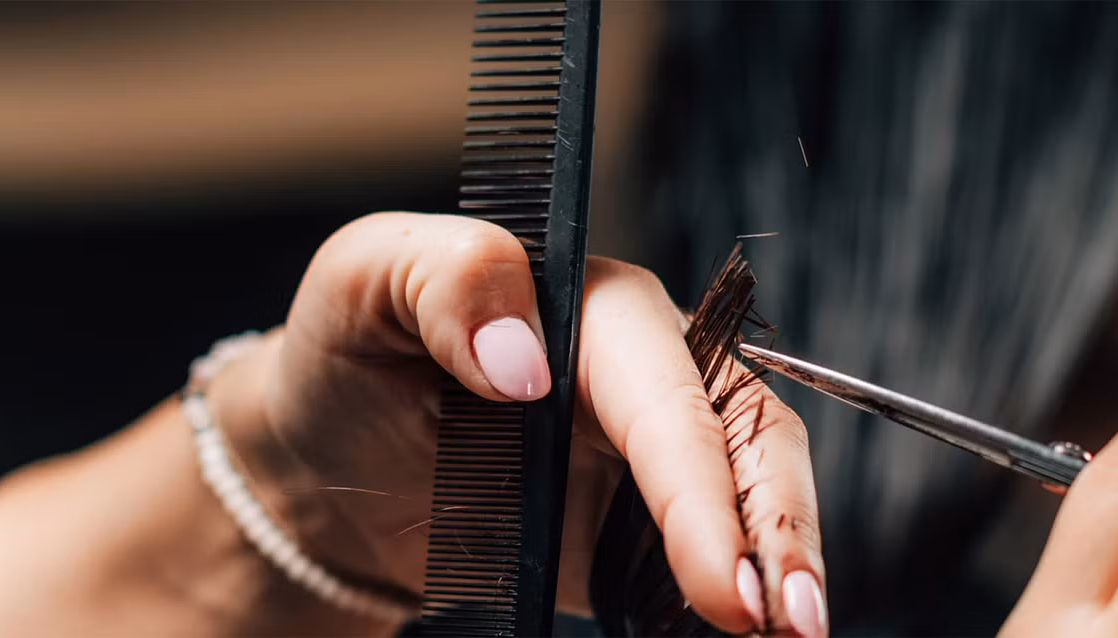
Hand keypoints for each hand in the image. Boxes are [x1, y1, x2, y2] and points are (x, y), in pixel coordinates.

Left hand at [206, 212, 824, 634]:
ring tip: (794, 637)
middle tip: (792, 625)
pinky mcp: (638, 525)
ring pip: (754, 493)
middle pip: (748, 436)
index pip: (668, 392)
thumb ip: (446, 278)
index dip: (701, 486)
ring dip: (785, 566)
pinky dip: (732, 595)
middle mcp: (641, 371)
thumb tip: (521, 360)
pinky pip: (709, 554)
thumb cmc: (347, 352)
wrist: (322, 459)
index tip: (722, 578)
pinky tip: (750, 637)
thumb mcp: (360, 280)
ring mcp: (646, 454)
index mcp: (593, 304)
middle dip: (781, 528)